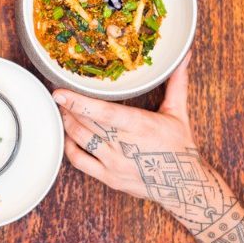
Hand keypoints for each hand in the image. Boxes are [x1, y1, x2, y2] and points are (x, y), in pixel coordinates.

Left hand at [57, 53, 243, 242]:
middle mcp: (124, 147)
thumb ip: (176, 83)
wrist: (184, 186)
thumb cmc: (179, 147)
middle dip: (68, 108)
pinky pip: (79, 162)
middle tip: (59, 95)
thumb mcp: (178, 113)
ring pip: (79, 140)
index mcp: (140, 127)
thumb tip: (182, 56)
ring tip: (62, 110)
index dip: (79, 103)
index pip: (104, 114)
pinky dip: (69, 147)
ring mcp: (114, 165)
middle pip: (86, 124)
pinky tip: (67, 135)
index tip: (60, 92)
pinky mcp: (108, 178)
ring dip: (67, 123)